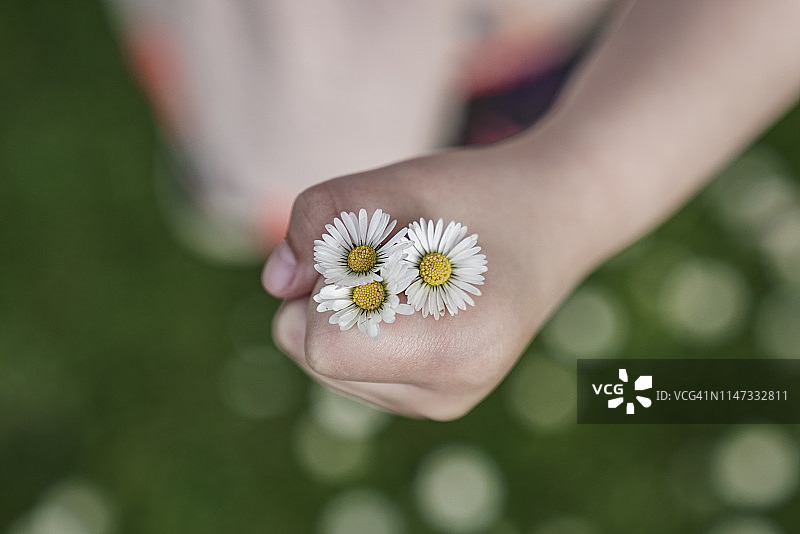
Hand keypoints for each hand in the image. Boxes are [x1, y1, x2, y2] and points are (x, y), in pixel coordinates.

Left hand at [261, 141, 601, 418]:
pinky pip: (351, 369)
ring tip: (413, 275)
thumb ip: (317, 221)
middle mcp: (446, 394)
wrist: (554, 221)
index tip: (373, 245)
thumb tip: (275, 285)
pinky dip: (361, 326)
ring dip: (346, 309)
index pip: (319, 344)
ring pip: (325, 365)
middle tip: (395, 252)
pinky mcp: (432, 400)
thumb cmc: (479, 197)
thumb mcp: (396, 183)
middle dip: (330, 293)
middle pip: (313, 356)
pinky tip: (414, 298)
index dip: (325, 281)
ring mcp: (441, 404)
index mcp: (450, 348)